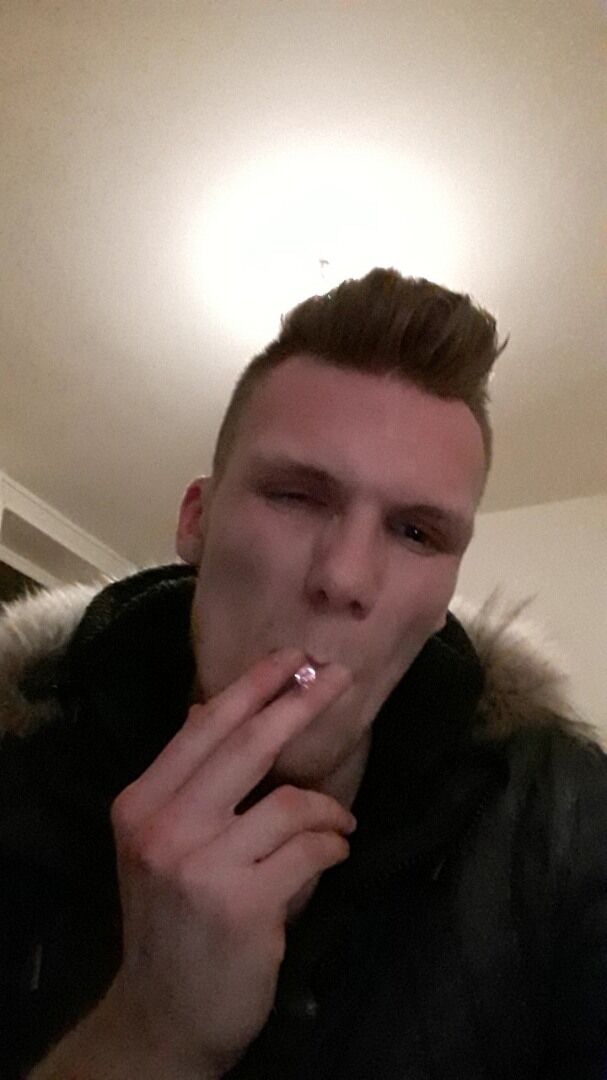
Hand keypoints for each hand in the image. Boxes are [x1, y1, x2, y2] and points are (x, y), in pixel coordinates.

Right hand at [105, 648, 354, 1076]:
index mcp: (140, 804)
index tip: (293, 659)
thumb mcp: (158, 845)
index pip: (203, 729)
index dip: (252, 687)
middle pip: (247, 747)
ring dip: (328, 809)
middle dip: (300, 704)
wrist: (162, 1015)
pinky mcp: (243, 903)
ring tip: (340, 823)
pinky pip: (310, 850)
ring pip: (290, 802)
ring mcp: (200, 865)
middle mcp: (163, 827)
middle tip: (339, 678)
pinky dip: (333, 845)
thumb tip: (210, 710)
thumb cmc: (170, 921)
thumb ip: (186, 784)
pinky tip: (336, 852)